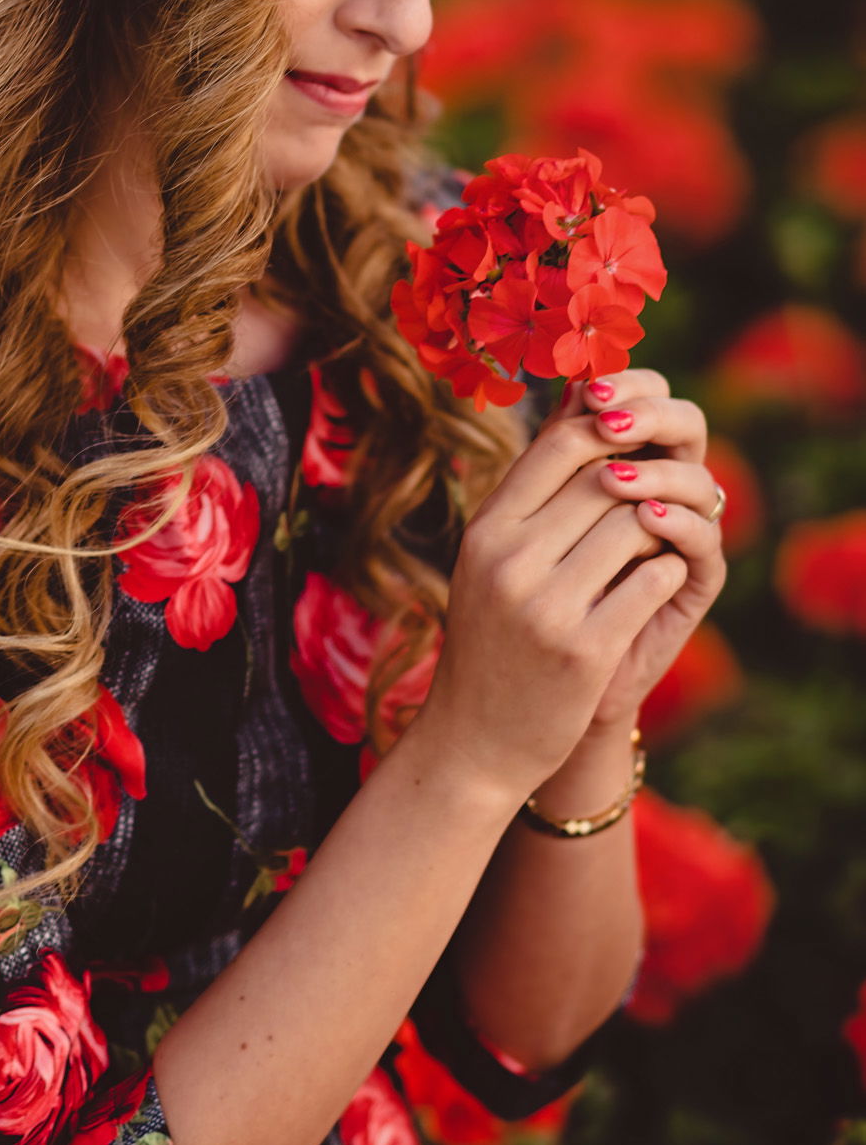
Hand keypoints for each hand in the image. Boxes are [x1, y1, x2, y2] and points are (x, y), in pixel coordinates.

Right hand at [419, 373, 697, 802]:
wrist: (475, 741)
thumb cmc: (492, 640)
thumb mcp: (491, 561)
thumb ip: (532, 495)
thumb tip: (581, 404)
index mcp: (485, 530)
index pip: (560, 443)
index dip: (610, 432)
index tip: (635, 448)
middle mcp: (508, 560)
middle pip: (605, 478)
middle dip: (645, 481)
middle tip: (661, 495)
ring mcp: (545, 606)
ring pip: (635, 524)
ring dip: (661, 528)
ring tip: (659, 541)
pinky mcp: (584, 649)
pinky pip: (652, 580)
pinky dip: (667, 571)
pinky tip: (660, 580)